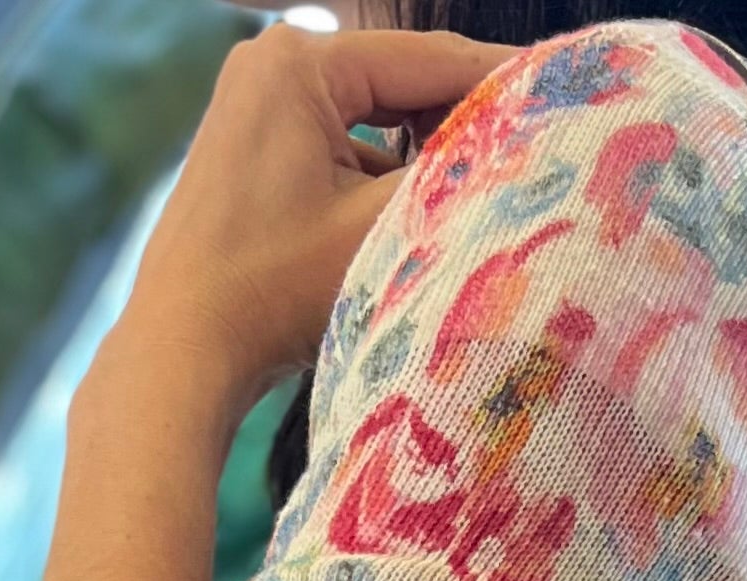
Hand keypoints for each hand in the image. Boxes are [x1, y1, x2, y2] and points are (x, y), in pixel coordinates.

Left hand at [107, 24, 518, 415]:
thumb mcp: (382, 228)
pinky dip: (380, 182)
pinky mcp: (250, 154)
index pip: (429, 59)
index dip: (504, 83)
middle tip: (538, 152)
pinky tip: (421, 220)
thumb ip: (456, 177)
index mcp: (300, 62)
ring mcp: (254, 108)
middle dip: (462, 123)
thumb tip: (526, 149)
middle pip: (399, 85)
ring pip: (372, 123)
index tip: (565, 99)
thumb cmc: (273, 291)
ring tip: (488, 193)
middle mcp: (270, 65)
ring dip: (423, 159)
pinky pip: (338, 152)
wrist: (181, 355)